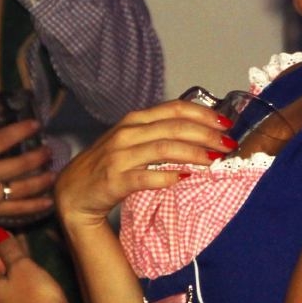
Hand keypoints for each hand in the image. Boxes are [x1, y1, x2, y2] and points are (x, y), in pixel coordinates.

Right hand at [0, 123, 55, 225]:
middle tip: (49, 150)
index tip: (36, 124)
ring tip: (54, 172)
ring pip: (24, 188)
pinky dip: (36, 206)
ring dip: (43, 180)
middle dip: (39, 156)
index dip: (21, 131)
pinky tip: (50, 200)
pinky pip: (20, 209)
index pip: (1, 140)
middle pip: (19, 165)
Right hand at [55, 100, 233, 227]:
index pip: (174, 109)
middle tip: (228, 144)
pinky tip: (185, 177)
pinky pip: (146, 177)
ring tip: (215, 160)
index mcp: (134, 120)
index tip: (226, 123)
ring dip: (193, 153)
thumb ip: (159, 134)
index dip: (203, 113)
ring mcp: (119, 156)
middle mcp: (127, 133)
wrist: (73, 194)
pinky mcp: (114, 180)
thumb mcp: (132, 142)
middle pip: (174, 127)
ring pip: (164, 148)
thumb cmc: (108, 166)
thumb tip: (200, 133)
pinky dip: (168, 176)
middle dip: (206, 134)